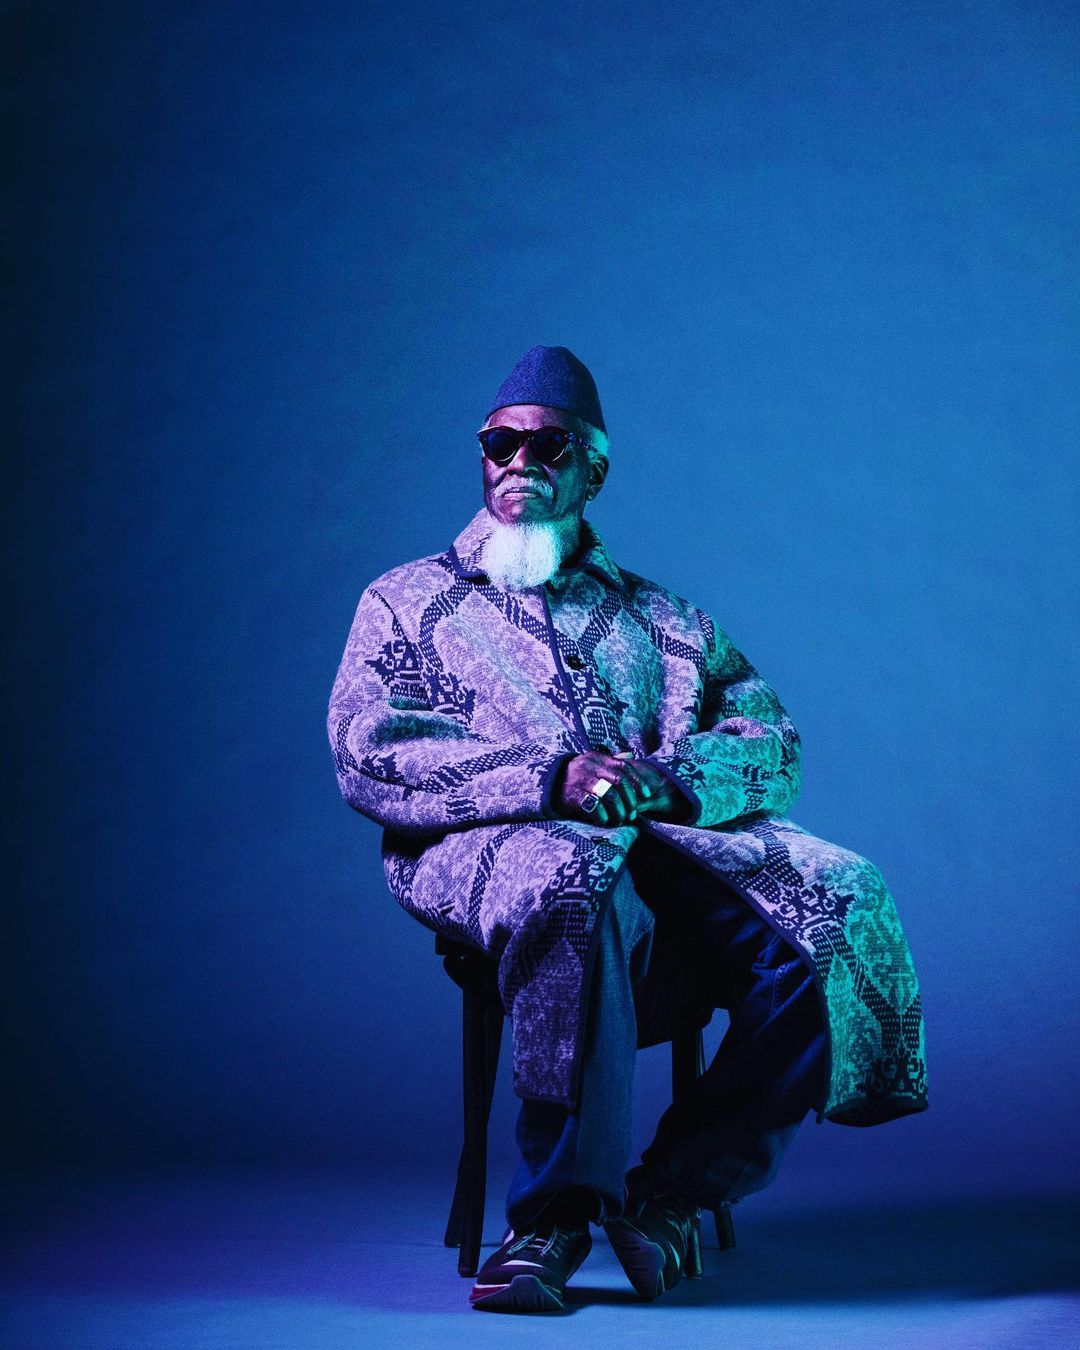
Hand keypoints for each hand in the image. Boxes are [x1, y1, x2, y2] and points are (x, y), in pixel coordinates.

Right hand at [553, 750, 693, 825]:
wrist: (546, 783)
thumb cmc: (574, 776)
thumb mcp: (590, 763)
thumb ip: (610, 761)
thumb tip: (631, 756)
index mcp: (597, 759)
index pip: (623, 767)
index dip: (638, 781)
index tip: (646, 794)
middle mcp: (591, 767)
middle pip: (619, 782)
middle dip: (630, 800)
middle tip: (633, 813)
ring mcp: (582, 781)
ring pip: (609, 795)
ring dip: (618, 810)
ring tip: (619, 819)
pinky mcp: (573, 796)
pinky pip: (594, 806)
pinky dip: (602, 816)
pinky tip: (603, 820)